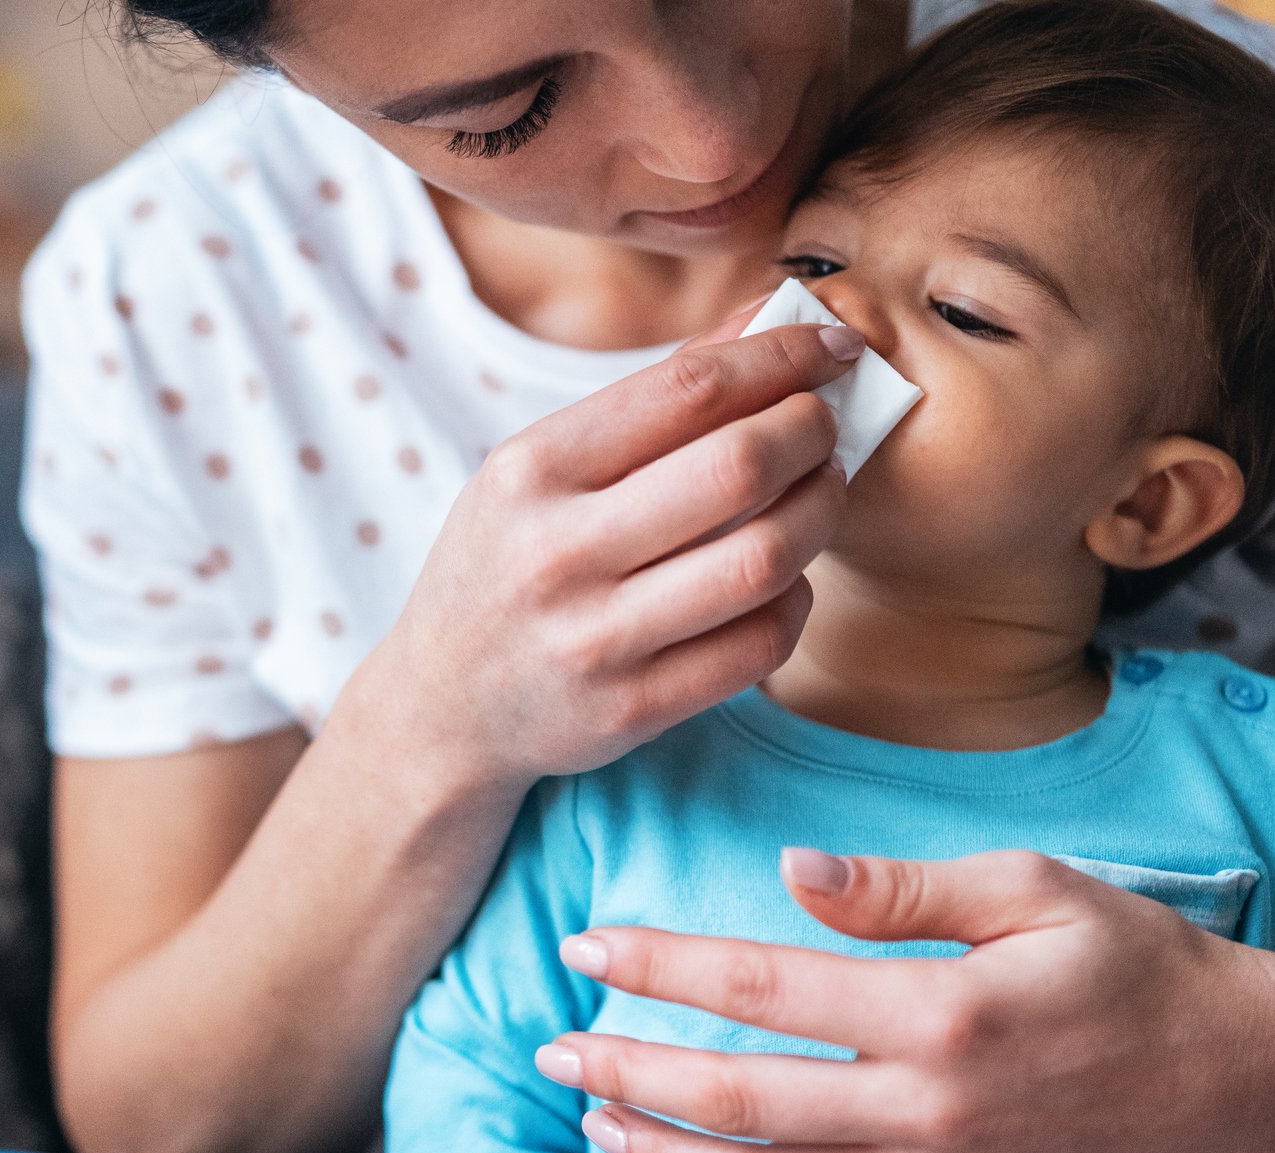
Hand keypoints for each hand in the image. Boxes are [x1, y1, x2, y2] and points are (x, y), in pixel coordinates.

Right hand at [341, 314, 858, 793]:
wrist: (442, 706)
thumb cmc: (505, 564)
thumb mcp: (539, 469)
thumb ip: (651, 399)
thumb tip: (767, 320)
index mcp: (532, 470)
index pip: (688, 390)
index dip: (782, 357)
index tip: (833, 348)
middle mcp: (557, 552)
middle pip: (738, 468)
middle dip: (812, 431)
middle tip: (826, 425)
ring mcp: (595, 639)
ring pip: (763, 560)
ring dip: (820, 513)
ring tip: (820, 492)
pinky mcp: (632, 710)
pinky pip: (758, 646)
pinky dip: (796, 600)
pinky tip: (786, 579)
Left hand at [538, 848, 1274, 1152]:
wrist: (1237, 1079)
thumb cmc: (1130, 962)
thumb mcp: (1029, 887)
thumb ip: (899, 886)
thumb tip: (784, 872)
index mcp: (942, 1010)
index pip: (760, 986)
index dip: (658, 965)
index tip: (584, 947)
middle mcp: (934, 1111)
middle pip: (740, 1100)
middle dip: (628, 1072)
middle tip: (552, 1050)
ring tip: (600, 1121)